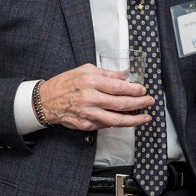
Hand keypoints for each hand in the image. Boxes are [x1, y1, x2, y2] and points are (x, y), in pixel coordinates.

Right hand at [39, 64, 153, 130]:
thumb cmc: (65, 83)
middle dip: (139, 104)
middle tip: (150, 101)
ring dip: (134, 119)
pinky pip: (107, 125)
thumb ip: (107, 73)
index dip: (134, 90)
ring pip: (116, 120)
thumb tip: (125, 74)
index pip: (118, 87)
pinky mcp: (86, 125)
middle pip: (120, 104)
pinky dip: (119, 123)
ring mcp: (88, 114)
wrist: (45, 101)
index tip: (143, 90)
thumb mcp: (86, 70)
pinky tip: (128, 120)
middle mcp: (89, 99)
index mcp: (90, 82)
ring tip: (145, 116)